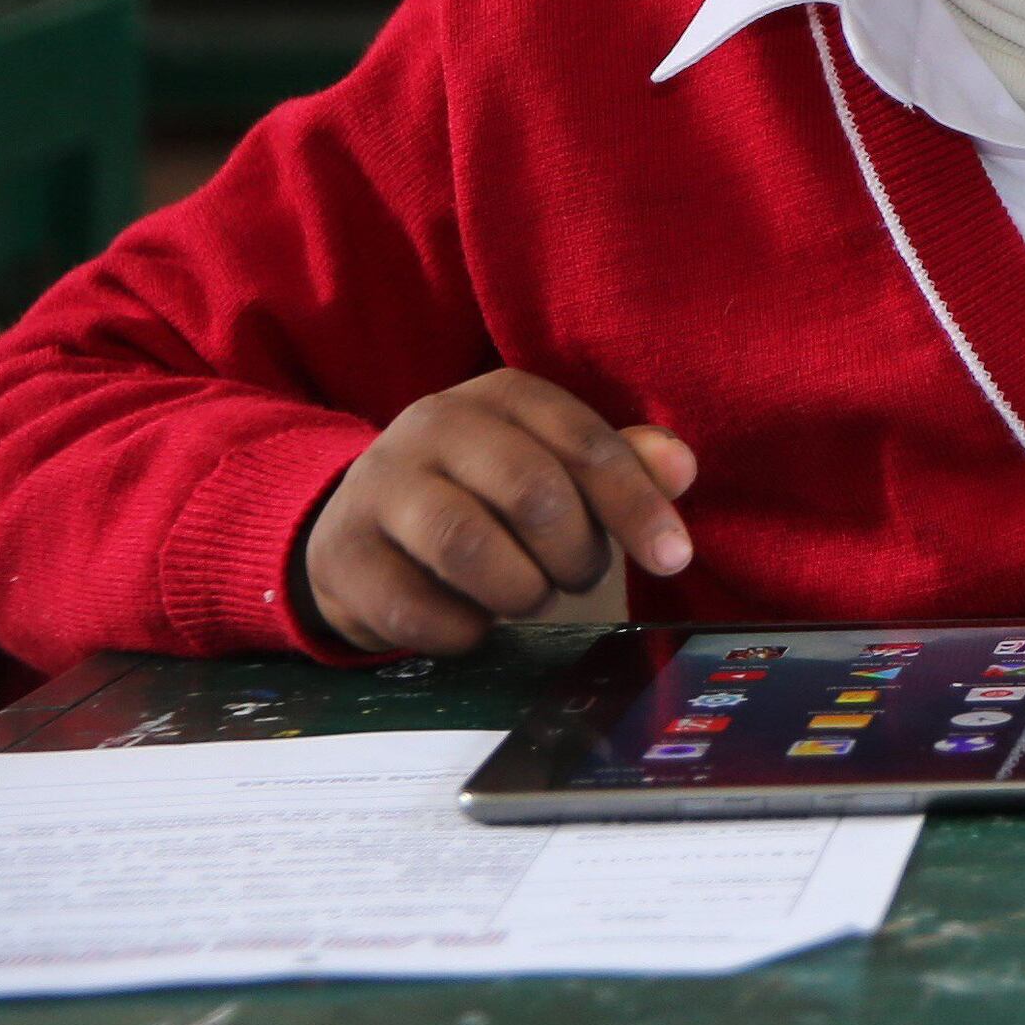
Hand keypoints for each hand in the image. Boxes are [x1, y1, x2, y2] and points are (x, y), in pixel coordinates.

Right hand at [296, 372, 696, 655]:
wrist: (362, 527)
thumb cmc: (485, 495)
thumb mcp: (555, 465)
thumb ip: (621, 464)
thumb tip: (681, 469)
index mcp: (502, 395)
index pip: (586, 444)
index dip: (637, 506)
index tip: (673, 557)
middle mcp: (434, 425)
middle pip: (531, 492)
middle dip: (575, 552)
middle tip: (580, 578)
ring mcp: (378, 486)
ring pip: (467, 545)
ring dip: (521, 590)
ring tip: (531, 597)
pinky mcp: (342, 555)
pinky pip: (414, 607)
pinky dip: (463, 629)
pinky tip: (477, 623)